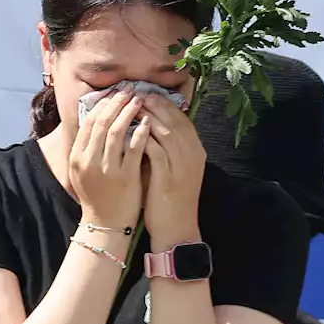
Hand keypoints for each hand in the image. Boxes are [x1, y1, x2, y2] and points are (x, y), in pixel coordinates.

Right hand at [69, 88, 147, 227]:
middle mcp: (88, 161)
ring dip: (128, 113)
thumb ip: (89, 148)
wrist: (105, 225)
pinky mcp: (124, 177)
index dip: (103, 105)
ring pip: (115, 133)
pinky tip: (148, 122)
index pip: (89, 122)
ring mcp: (106, 169)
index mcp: (77, 157)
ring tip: (139, 101)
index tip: (115, 94)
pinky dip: (140, 133)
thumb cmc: (99, 196)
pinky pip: (133, 149)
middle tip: (129, 91)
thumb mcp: (85, 171)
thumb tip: (98, 120)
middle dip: (116, 103)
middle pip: (101, 123)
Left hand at [141, 93, 206, 247]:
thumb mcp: (176, 169)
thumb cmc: (172, 199)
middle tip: (135, 94)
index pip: (182, 118)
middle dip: (154, 105)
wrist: (177, 228)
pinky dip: (141, 138)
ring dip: (146, 117)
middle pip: (174, 119)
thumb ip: (168, 148)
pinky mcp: (167, 176)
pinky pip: (154, 149)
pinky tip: (127, 132)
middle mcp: (192, 155)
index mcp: (196, 151)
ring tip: (129, 109)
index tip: (147, 94)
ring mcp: (182, 166)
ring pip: (164, 131)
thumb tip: (150, 125)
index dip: (164, 104)